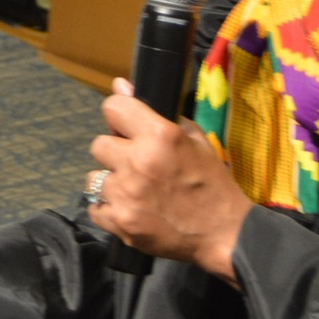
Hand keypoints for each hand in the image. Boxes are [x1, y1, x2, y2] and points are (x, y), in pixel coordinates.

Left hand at [88, 78, 251, 284]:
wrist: (224, 233)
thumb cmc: (212, 183)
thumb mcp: (194, 140)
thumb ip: (155, 112)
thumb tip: (120, 85)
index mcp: (158, 136)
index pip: (113, 107)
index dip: (119, 115)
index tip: (126, 125)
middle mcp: (137, 162)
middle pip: (98, 144)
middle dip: (115, 153)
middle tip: (135, 165)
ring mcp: (125, 194)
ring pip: (94, 178)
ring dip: (112, 183)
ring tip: (135, 192)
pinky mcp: (119, 222)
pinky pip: (95, 207)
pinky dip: (109, 210)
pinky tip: (131, 210)